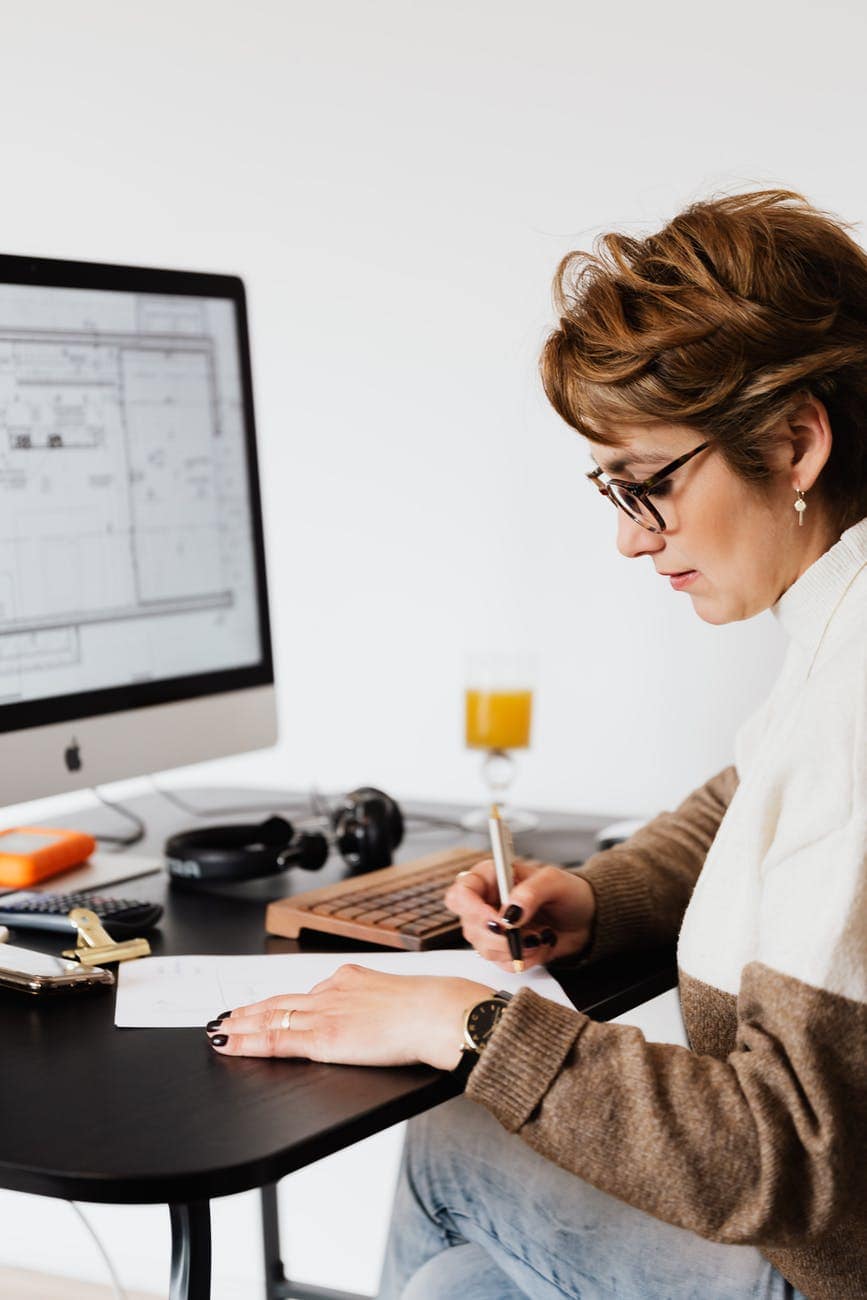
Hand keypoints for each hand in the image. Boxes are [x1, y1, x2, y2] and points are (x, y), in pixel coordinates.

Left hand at [207, 964, 493, 1070]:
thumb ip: (371, 1001)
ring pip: (270, 1019)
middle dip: (248, 1012)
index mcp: (348, 979)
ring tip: (218, 1032)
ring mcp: (323, 1014)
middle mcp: (330, 992)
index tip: (256, 1007)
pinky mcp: (322, 1038)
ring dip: (240, 1026)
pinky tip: (228, 1044)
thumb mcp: (394, 996)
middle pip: (278, 1003)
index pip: (302, 994)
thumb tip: (361, 1013)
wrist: (436, 1013)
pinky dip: (247, 1042)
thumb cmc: (429, 1010)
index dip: (275, 1003)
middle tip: (222, 1018)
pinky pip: (276, 1041)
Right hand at [443, 857, 595, 969]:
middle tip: (524, 933)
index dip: (472, 909)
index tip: (497, 920)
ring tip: (539, 936)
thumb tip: (510, 912)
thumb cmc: (570, 892)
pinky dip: (523, 959)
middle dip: (499, 936)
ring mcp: (495, 929)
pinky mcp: (506, 950)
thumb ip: (530, 892)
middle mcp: (487, 903)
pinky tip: (539, 946)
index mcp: (491, 878)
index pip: (461, 893)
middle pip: (470, 926)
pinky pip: (502, 963)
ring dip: (514, 948)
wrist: (587, 920)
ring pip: (484, 949)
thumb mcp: (554, 881)